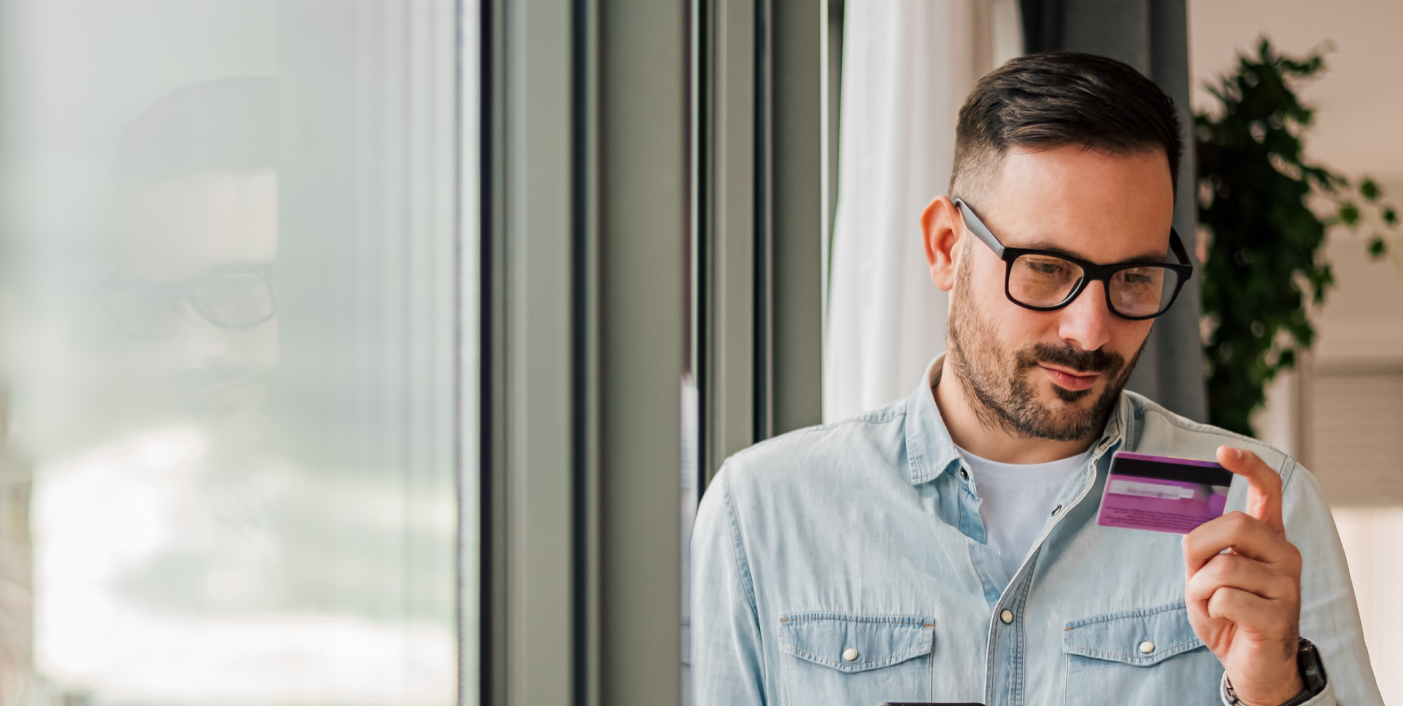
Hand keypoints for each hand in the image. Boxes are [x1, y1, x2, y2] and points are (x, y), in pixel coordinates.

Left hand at [1184, 446, 1303, 705]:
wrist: (1252, 665)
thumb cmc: (1228, 613)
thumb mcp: (1205, 575)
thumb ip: (1202, 549)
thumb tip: (1189, 531)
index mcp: (1268, 539)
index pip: (1269, 491)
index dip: (1249, 467)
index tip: (1223, 452)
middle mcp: (1285, 555)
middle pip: (1236, 524)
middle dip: (1200, 546)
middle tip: (1195, 572)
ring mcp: (1287, 585)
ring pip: (1223, 568)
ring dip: (1201, 589)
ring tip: (1214, 605)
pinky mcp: (1279, 616)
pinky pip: (1226, 599)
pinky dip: (1211, 611)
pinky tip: (1227, 621)